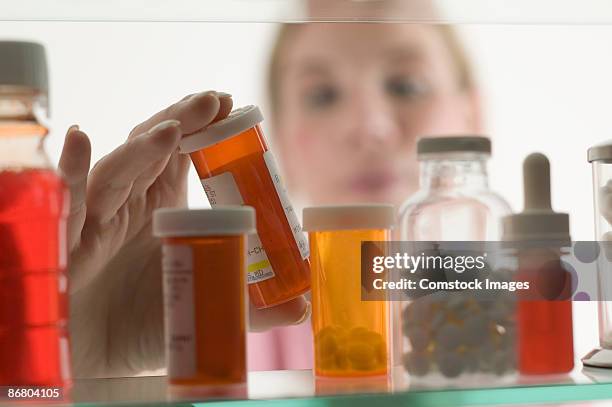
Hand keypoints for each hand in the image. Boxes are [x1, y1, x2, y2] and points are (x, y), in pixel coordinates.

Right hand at [60, 91, 309, 377]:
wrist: (94, 359)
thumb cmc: (145, 325)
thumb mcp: (202, 307)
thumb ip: (249, 308)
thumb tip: (303, 308)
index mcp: (164, 206)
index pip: (183, 154)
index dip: (203, 128)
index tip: (230, 106)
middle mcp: (130, 201)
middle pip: (152, 148)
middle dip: (181, 120)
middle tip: (212, 101)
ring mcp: (97, 215)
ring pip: (118, 169)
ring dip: (143, 147)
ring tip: (171, 130)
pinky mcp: (68, 238)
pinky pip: (68, 198)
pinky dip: (71, 169)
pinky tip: (79, 140)